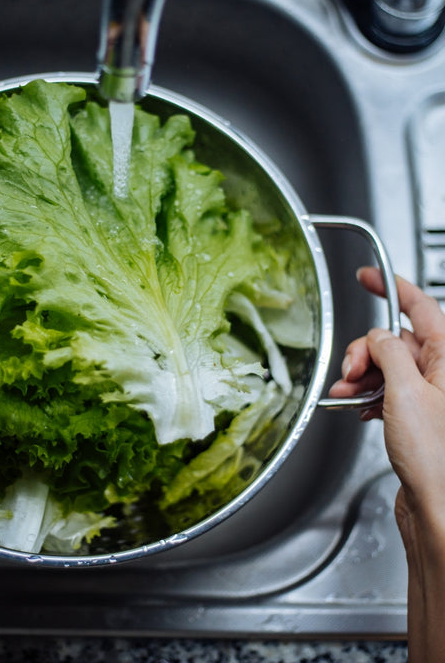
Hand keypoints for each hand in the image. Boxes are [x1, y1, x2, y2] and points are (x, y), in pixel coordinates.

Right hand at [329, 266, 444, 662]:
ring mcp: (434, 393)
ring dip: (363, 376)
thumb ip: (389, 354)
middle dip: (366, 351)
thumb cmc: (436, 459)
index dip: (391, 286)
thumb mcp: (405, 393)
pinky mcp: (422, 413)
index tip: (368, 276)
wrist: (440, 508)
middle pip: (398, 340)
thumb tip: (380, 336)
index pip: (419, 306)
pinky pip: (391, 389)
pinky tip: (360, 407)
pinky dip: (370, 394)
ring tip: (347, 394)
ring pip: (391, 366)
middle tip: (350, 370)